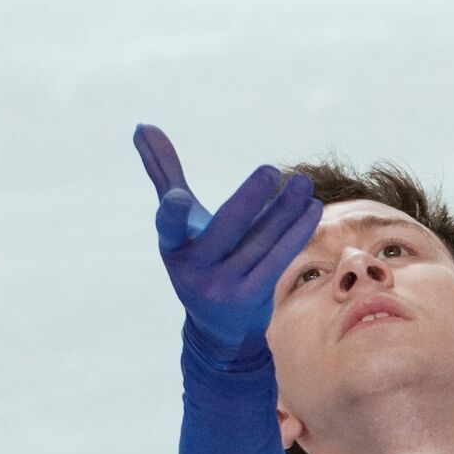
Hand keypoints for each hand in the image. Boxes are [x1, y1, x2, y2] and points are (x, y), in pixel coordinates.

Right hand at [134, 124, 322, 367]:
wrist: (219, 328)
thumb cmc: (199, 257)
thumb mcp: (179, 223)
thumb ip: (163, 174)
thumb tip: (142, 125)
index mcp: (173, 246)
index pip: (168, 228)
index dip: (171, 215)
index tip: (175, 198)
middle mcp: (194, 269)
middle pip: (224, 229)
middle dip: (248, 200)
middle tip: (270, 170)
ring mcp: (224, 286)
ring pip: (259, 242)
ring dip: (285, 211)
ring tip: (304, 184)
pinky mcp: (251, 297)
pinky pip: (277, 259)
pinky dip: (296, 233)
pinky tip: (311, 208)